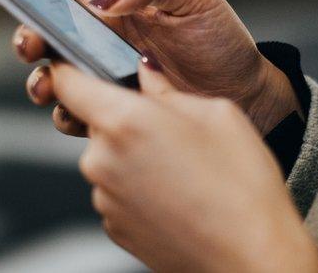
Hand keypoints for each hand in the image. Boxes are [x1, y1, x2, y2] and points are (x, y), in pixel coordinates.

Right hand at [0, 0, 300, 134]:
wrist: (247, 94)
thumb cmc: (219, 36)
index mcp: (111, 1)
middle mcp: (98, 37)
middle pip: (42, 35)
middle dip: (26, 40)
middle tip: (31, 47)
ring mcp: (103, 76)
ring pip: (52, 79)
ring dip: (41, 82)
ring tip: (52, 86)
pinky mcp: (112, 110)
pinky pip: (76, 114)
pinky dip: (70, 116)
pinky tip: (83, 115)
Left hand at [48, 59, 317, 272]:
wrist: (250, 258)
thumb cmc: (242, 185)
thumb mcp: (216, 113)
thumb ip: (167, 88)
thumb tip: (145, 71)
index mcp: (123, 121)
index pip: (67, 82)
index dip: (68, 68)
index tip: (75, 63)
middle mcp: (101, 159)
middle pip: (94, 122)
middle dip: (124, 118)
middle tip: (171, 127)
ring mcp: (103, 198)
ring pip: (109, 158)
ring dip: (134, 155)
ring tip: (184, 167)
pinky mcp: (113, 227)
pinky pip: (117, 190)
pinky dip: (139, 187)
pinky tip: (178, 193)